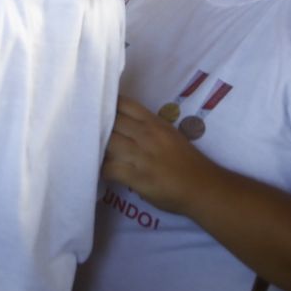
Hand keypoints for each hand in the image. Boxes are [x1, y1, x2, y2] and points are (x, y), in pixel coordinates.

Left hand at [101, 97, 220, 215]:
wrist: (203, 187)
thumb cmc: (187, 161)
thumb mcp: (169, 133)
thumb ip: (147, 126)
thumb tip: (120, 123)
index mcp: (154, 122)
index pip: (123, 104)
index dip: (105, 106)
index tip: (95, 110)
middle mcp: (146, 134)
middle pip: (110, 122)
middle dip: (97, 127)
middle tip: (87, 134)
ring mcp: (141, 155)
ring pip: (107, 144)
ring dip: (97, 149)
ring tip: (93, 154)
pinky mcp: (137, 176)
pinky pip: (109, 169)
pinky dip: (103, 170)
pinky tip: (104, 173)